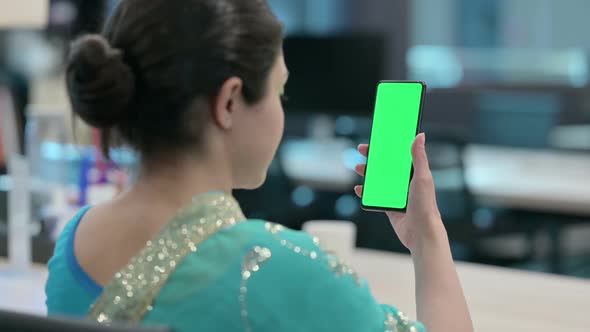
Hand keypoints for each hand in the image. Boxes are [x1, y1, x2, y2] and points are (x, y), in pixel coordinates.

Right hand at [354, 133, 445, 253]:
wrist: (421, 233)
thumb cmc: (426, 206)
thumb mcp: (422, 177)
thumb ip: (419, 157)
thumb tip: (420, 135)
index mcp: (414, 174)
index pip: (399, 155)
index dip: (388, 146)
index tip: (378, 138)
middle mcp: (405, 183)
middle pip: (386, 166)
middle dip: (374, 158)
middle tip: (362, 150)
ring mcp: (397, 195)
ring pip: (379, 180)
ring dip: (368, 174)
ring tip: (358, 168)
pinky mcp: (390, 207)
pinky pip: (375, 197)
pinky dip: (366, 192)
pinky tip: (359, 189)